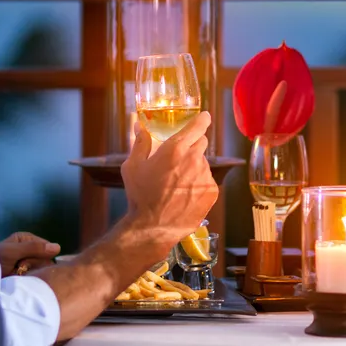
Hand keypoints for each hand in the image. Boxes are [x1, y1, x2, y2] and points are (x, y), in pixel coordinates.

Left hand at [0, 231, 60, 277]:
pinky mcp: (28, 277)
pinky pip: (38, 278)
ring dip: (30, 272)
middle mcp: (28, 250)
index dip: (39, 252)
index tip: (27, 257)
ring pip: (43, 269)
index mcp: (24, 239)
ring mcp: (28, 265)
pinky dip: (30, 280)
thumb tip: (58, 247)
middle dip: (33, 263)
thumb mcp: (12, 252)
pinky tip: (21, 280)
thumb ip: (34, 248)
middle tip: (19, 267)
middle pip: (45, 258)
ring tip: (17, 274)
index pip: (45, 245)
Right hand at [120, 112, 218, 249]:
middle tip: (178, 159)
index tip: (204, 117)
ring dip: (194, 166)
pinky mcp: (212, 192)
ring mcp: (205, 176)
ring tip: (177, 182)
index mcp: (175, 149)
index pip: (198, 125)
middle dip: (192, 146)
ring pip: (203, 163)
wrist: (153, 227)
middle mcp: (194, 159)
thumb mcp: (133, 166)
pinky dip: (199, 183)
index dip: (202, 120)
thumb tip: (139, 125)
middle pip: (201, 142)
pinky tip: (185, 194)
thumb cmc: (141, 196)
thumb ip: (140, 142)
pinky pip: (207, 180)